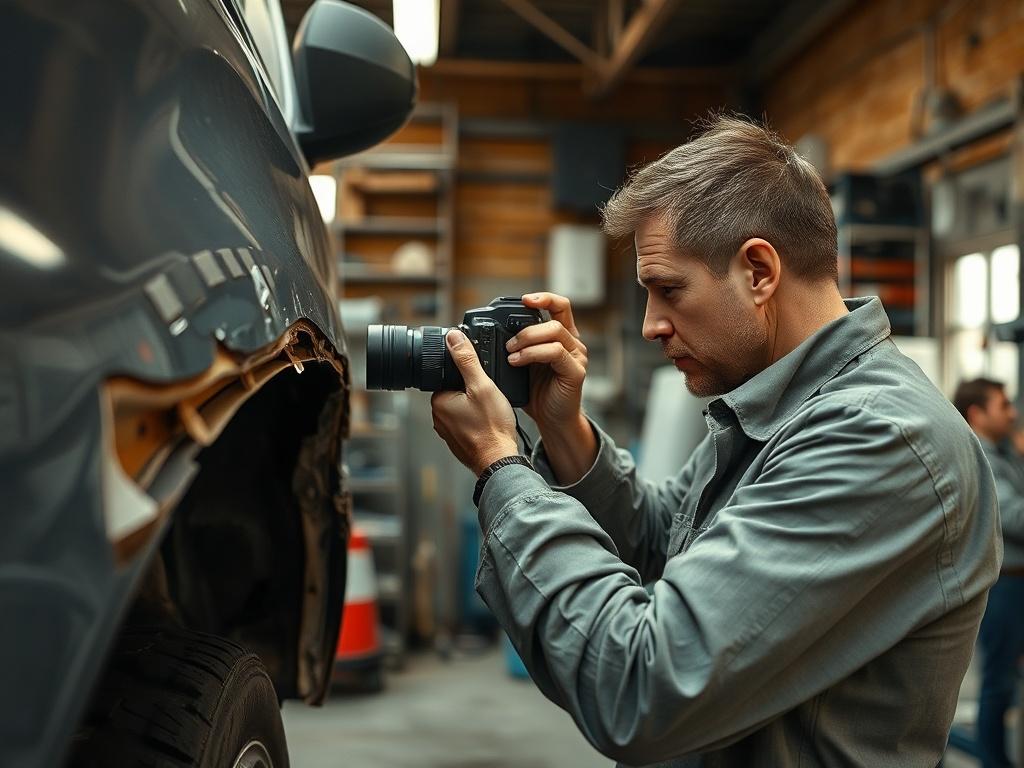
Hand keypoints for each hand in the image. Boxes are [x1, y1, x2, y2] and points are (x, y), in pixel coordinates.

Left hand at [431, 329, 519, 475]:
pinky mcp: (458, 443)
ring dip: (477, 408)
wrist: (500, 461)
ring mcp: (448, 432)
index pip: (450, 378)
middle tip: (489, 400)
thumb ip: (466, 360)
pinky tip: (489, 425)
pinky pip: (467, 424)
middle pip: (457, 392)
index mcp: (439, 401)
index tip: (482, 383)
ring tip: (491, 413)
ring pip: (463, 409)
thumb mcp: (482, 386)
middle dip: (473, 393)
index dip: (468, 377)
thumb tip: (453, 337)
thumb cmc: (492, 428)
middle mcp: (438, 418)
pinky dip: (478, 423)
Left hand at [507, 292, 587, 430]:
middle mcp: (573, 343)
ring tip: (510, 353)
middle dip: (527, 327)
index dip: (544, 298)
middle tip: (508, 343)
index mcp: (562, 336)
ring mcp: (577, 357)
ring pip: (554, 332)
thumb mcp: (523, 362)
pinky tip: (517, 362)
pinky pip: (556, 352)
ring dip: (527, 339)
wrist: (551, 420)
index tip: (524, 300)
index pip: (560, 306)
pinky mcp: (575, 371)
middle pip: (555, 318)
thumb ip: (516, 345)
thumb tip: (488, 333)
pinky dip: (533, 353)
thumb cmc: (537, 392)